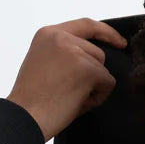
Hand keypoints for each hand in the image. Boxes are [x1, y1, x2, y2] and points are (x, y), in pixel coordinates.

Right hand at [6, 18, 127, 141]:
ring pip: (102, 68)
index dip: (106, 32)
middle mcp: (61, 37)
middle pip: (97, 53)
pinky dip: (97, 97)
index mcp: (49, 34)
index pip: (85, 25)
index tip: (120, 42)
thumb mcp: (44, 63)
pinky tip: (77, 103)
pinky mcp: (87, 69)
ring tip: (69, 98)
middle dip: (91, 75)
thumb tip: (92, 58)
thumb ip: (65, 53)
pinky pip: (107, 83)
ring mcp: (75, 52)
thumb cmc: (32, 100)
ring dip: (93, 87)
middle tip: (68, 92)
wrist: (24, 118)